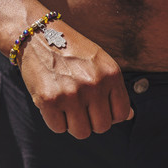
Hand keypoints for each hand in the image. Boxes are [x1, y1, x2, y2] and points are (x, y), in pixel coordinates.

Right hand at [18, 22, 133, 138]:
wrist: (38, 35)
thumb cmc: (71, 50)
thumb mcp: (100, 61)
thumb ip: (114, 88)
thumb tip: (128, 115)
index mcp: (111, 74)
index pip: (121, 114)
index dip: (109, 115)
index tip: (97, 107)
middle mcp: (94, 84)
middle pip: (102, 127)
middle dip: (91, 120)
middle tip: (79, 105)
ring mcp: (71, 93)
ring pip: (81, 132)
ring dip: (73, 123)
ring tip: (66, 104)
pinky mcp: (49, 100)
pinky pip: (58, 128)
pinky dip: (55, 120)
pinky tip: (53, 102)